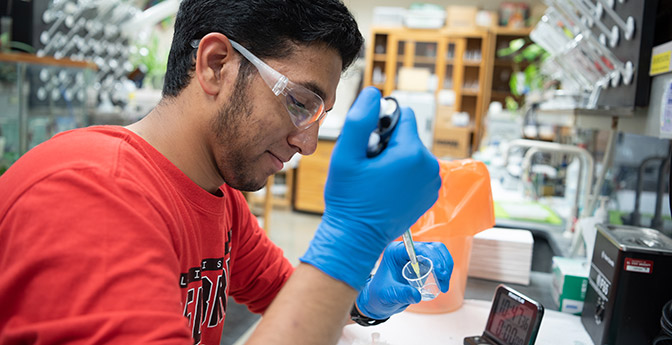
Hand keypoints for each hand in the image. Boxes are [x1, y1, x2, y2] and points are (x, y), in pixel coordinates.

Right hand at [300, 87, 440, 289]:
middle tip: (368, 167)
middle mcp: (429, 167)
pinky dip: (402, 174)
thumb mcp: (345, 155)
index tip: (368, 146)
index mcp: (412, 154)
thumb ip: (360, 120)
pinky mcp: (430, 195)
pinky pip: (416, 170)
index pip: (403, 115)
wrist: (356, 238)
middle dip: (387, 143)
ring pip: (411, 152)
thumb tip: (374, 94)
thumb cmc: (348, 199)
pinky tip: (384, 189)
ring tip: (375, 179)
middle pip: (407, 134)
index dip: (381, 125)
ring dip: (394, 158)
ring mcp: (433, 183)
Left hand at [356, 241, 452, 319]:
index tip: (440, 273)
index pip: (418, 248)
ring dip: (446, 266)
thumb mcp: (388, 294)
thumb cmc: (378, 295)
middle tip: (444, 280)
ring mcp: (415, 256)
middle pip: (432, 248)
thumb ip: (401, 294)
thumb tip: (417, 295)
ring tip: (444, 284)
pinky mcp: (422, 263)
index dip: (433, 258)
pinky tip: (443, 282)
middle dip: (442, 263)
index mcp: (396, 252)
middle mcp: (406, 251)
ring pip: (438, 252)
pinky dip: (444, 269)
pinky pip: (438, 260)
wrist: (378, 300)